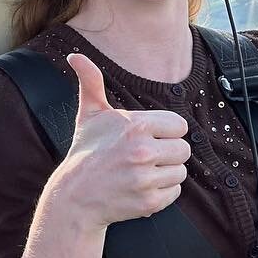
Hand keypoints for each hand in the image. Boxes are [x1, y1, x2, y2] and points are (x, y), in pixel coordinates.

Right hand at [51, 53, 190, 228]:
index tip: (147, 138)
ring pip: (180, 171)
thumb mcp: (89, 115)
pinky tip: (141, 188)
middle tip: (143, 158)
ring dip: (165, 173)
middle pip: (183, 150)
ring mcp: (146, 178)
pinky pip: (175, 192)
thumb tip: (76, 55)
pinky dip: (161, 192)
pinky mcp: (149, 201)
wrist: (74, 197)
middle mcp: (143, 151)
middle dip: (167, 153)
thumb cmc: (85, 152)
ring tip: (140, 172)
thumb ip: (91, 82)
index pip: (179, 126)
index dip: (165, 132)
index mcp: (136, 126)